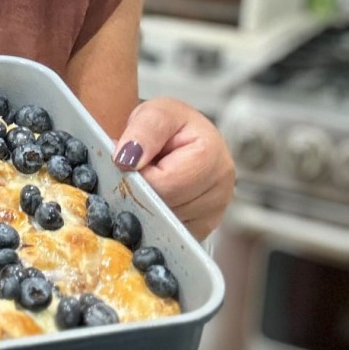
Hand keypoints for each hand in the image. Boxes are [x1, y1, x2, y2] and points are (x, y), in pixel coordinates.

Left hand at [112, 96, 234, 240]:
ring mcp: (215, 212)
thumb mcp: (153, 114)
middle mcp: (222, 188)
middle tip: (138, 173)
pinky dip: (157, 221)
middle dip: (143, 193)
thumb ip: (142, 132)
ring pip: (167, 226)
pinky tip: (157, 198)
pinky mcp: (204, 228)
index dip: (140, 176)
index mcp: (211, 156)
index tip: (131, 163)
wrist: (178, 137)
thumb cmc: (169, 125)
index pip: (163, 184)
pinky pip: (171, 236)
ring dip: (149, 207)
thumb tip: (127, 159)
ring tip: (152, 182)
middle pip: (166, 208)